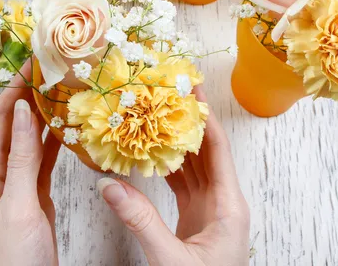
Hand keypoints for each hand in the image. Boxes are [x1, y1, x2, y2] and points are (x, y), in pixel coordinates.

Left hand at [0, 62, 60, 265]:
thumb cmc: (13, 262)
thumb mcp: (17, 207)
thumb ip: (20, 160)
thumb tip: (20, 112)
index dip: (11, 89)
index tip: (32, 65)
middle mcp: (0, 176)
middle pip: (11, 126)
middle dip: (28, 96)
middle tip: (51, 73)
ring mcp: (19, 187)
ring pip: (30, 142)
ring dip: (43, 117)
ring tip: (62, 94)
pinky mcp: (35, 198)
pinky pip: (43, 162)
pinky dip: (54, 144)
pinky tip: (66, 131)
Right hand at [97, 86, 250, 265]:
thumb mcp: (170, 259)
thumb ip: (140, 221)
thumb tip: (108, 185)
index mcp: (229, 206)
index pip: (218, 149)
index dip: (204, 116)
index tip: (192, 89)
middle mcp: (223, 203)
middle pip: (207, 152)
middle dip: (188, 122)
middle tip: (171, 94)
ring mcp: (211, 211)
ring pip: (194, 166)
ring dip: (177, 143)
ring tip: (158, 116)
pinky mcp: (197, 219)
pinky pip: (184, 184)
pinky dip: (169, 168)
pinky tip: (152, 154)